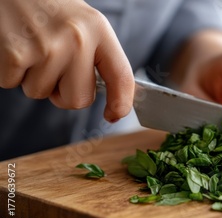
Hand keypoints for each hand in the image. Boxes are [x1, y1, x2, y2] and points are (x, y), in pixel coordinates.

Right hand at [0, 0, 134, 121]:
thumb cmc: (46, 4)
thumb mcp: (83, 22)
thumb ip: (97, 55)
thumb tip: (114, 94)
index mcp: (98, 30)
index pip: (121, 77)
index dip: (121, 103)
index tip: (114, 115)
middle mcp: (77, 39)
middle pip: (77, 100)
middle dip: (62, 92)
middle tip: (51, 64)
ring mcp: (46, 47)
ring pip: (40, 93)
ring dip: (32, 78)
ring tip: (30, 47)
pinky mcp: (16, 53)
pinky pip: (12, 84)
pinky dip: (9, 72)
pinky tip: (13, 46)